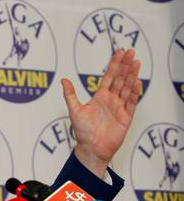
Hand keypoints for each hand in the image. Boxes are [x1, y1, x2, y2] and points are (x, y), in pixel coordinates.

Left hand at [62, 49, 140, 177]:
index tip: (120, 52)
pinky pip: (132, 103)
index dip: (115, 64)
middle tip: (132, 52)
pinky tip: (137, 82)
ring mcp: (120, 108)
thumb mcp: (74, 110)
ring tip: (136, 62)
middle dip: (126, 66)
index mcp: (100, 97)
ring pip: (128, 88)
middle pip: (121, 79)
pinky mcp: (126, 117)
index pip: (109, 77)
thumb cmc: (82, 131)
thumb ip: (70, 95)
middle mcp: (111, 100)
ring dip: (132, 76)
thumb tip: (63, 80)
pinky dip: (135, 93)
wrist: (91, 149)